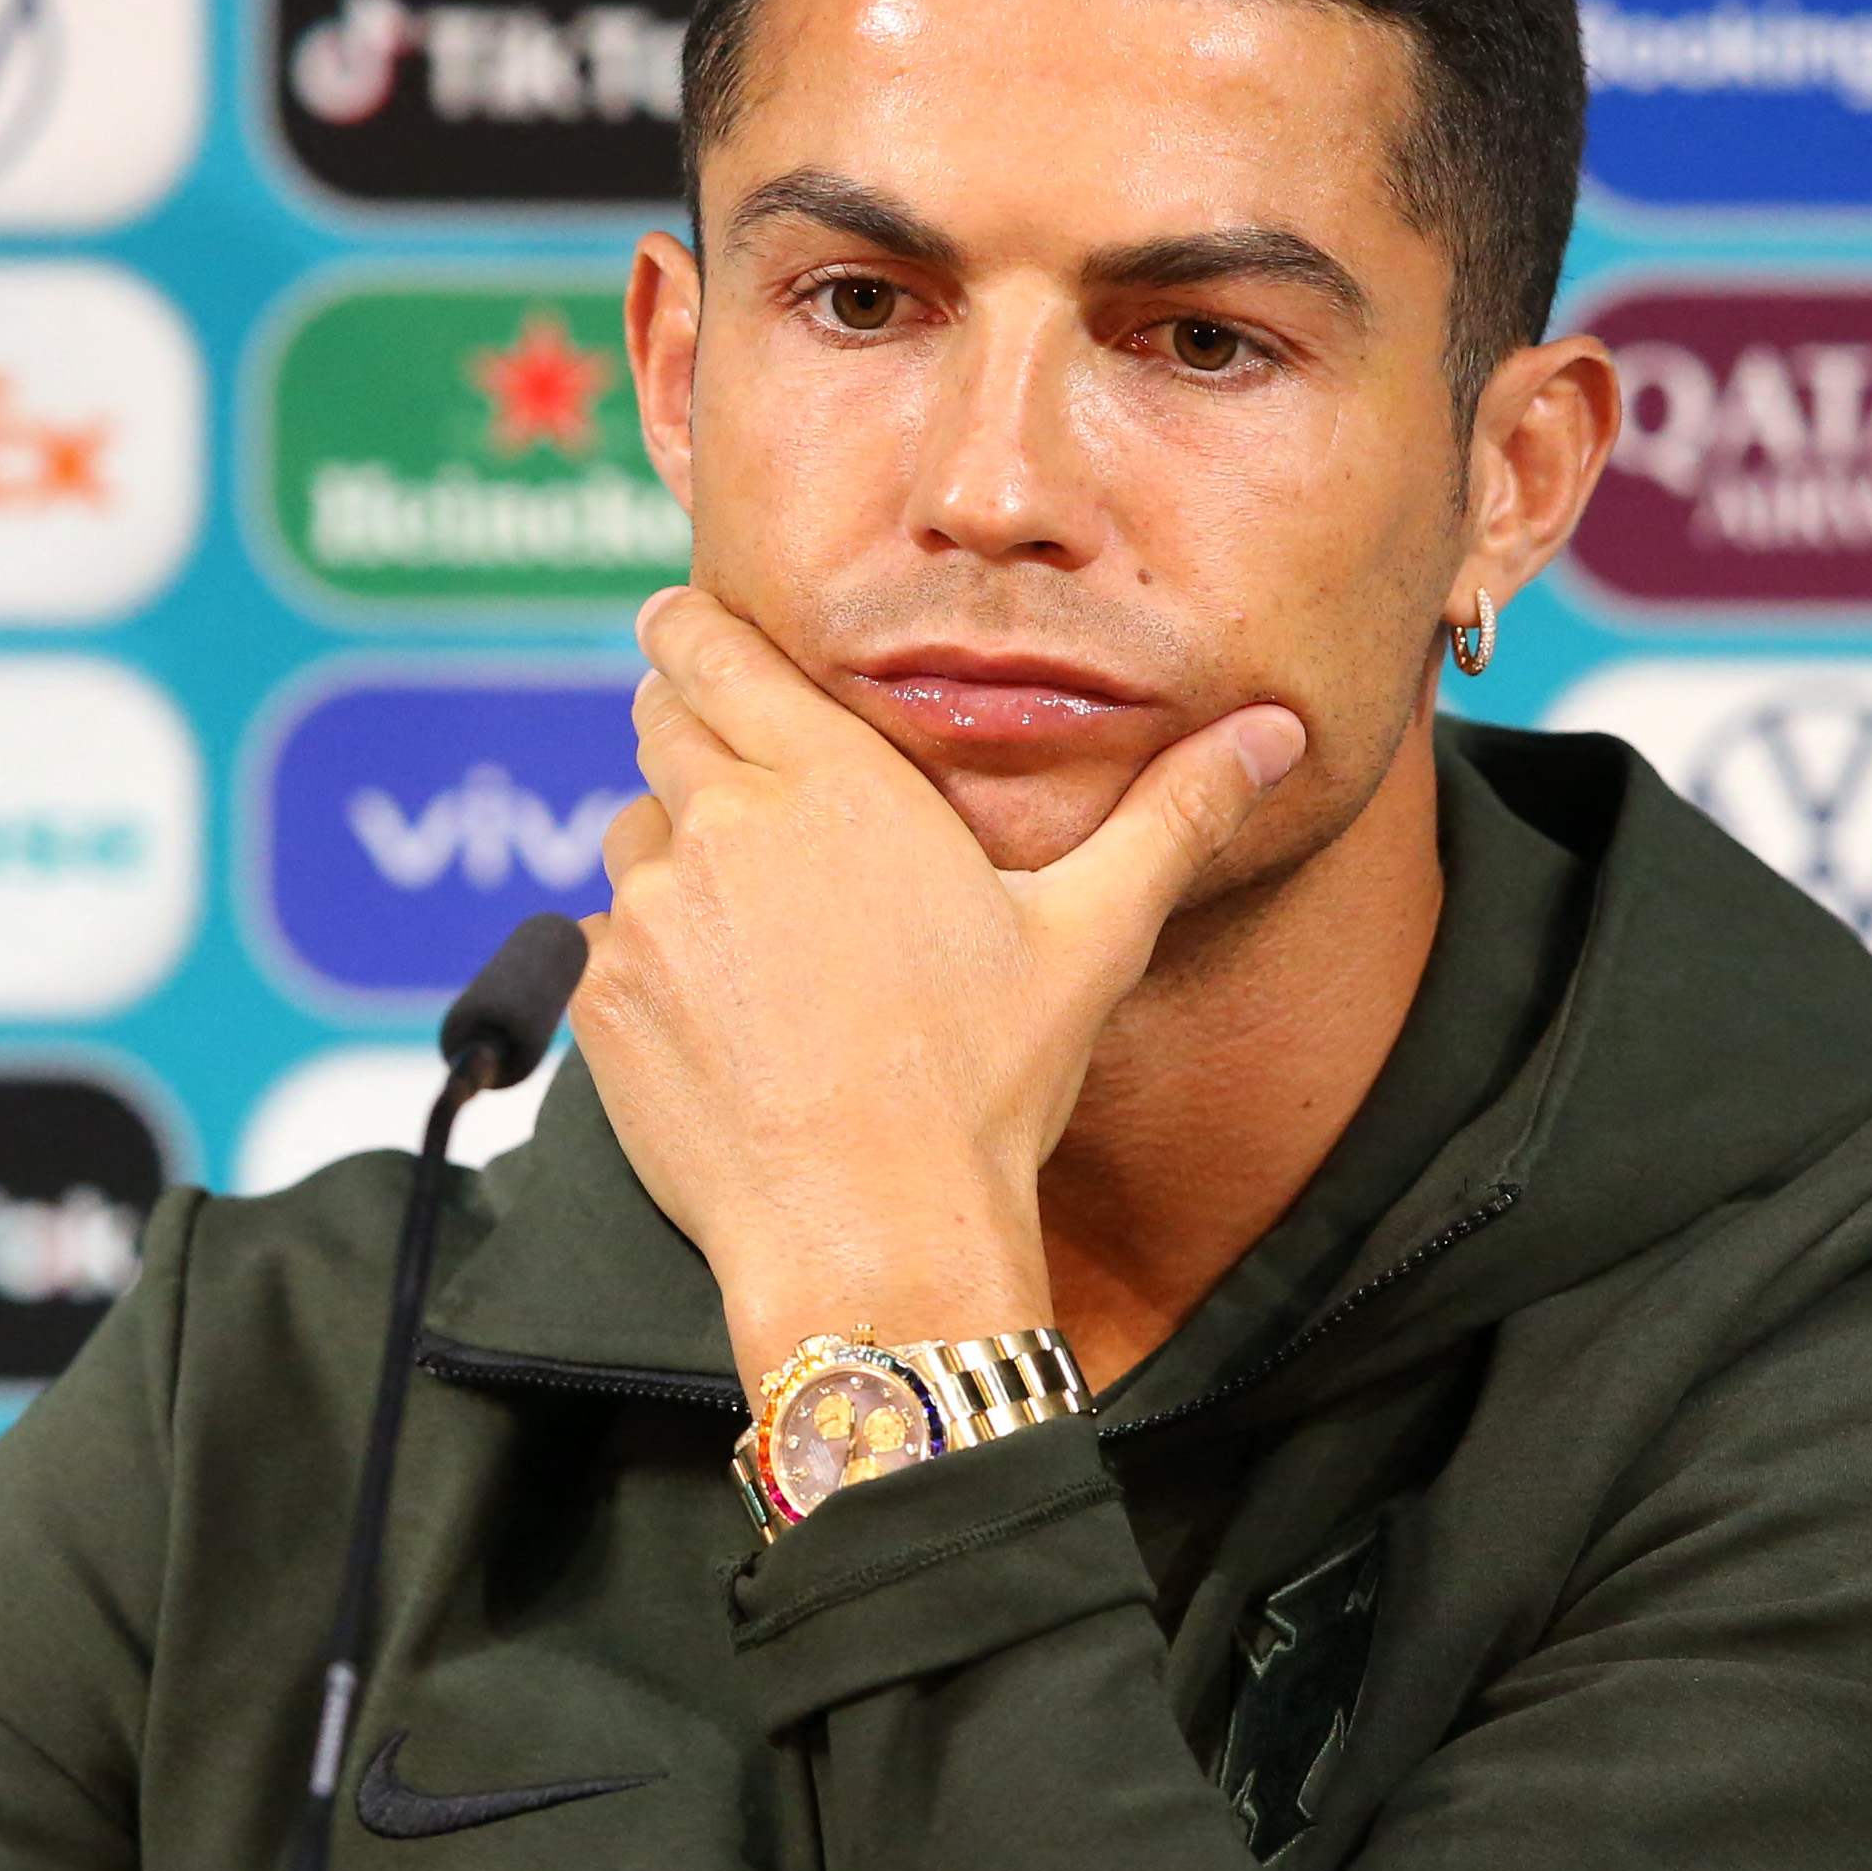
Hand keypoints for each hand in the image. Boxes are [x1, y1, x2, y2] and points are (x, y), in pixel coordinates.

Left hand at [569, 588, 1306, 1382]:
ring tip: (757, 946)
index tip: (690, 633)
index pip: (708, 646)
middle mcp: (721, 825)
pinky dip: (645, 968)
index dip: (693, 634)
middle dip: (693, 741)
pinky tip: (722, 1026)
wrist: (876, 1237)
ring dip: (675, 864)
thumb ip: (1175, 815)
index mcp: (832, 781)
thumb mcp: (1095, 938)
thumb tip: (1275, 732)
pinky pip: (599, 945)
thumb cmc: (987, 1089)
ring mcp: (645, 912)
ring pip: (631, 838)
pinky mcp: (596, 996)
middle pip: (659, 724)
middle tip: (754, 810)